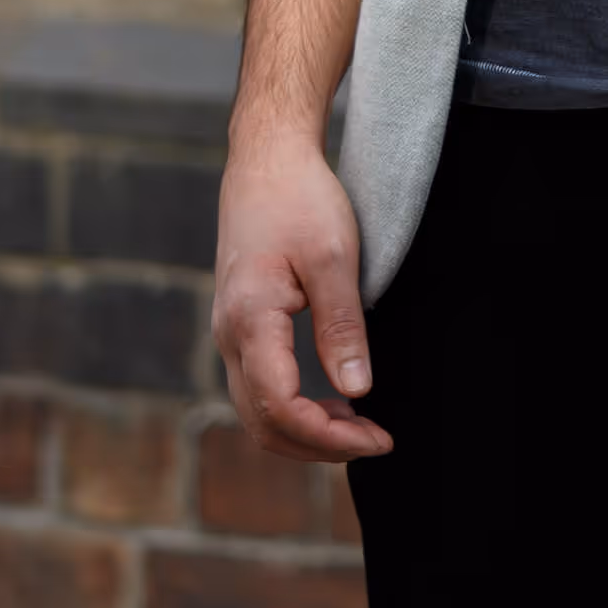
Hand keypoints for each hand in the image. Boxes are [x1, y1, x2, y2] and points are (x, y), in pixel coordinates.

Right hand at [212, 132, 394, 462]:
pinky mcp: (240, 327)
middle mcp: (229, 337)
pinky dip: (293, 409)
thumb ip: (343, 326)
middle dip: (320, 445)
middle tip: (377, 441)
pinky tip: (334, 401)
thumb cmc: (300, 199)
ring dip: (306, 431)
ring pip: (257, 411)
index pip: (281, 408)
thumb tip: (359, 391)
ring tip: (361, 428)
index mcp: (250, 322)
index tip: (379, 438)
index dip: (329, 436)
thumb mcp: (333, 257)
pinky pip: (259, 388)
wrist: (265, 162)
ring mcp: (230, 334)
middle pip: (264, 423)